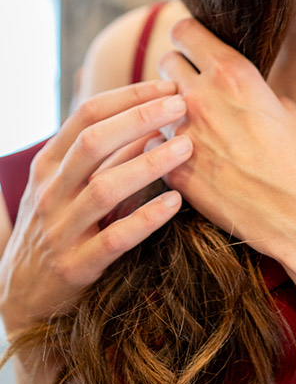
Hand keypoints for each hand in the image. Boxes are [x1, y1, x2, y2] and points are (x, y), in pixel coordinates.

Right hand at [0, 81, 193, 336]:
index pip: (86, 116)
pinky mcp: (76, 267)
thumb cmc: (58, 227)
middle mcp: (51, 192)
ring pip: (104, 188)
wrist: (22, 297)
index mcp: (49, 165)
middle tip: (181, 105)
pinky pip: (114, 239)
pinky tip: (175, 202)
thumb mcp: (72, 187)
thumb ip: (110, 158)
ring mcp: (61, 229)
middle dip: (139, 118)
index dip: (129, 97)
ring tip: (186, 148)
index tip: (167, 86)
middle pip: (93, 143)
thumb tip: (156, 125)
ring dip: (149, 164)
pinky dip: (146, 218)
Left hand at [157, 18, 295, 270]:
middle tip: (192, 88)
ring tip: (194, 129)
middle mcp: (202, 96)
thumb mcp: (285, 108)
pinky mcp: (175, 171)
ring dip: (170, 113)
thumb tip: (235, 84)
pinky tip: (187, 160)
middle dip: (177, 72)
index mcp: (233, 73)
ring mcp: (184, 134)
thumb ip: (252, 88)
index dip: (188, 38)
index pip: (185, 31)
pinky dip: (166, 150)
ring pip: (156, 107)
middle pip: (165, 62)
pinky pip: (154, 145)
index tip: (192, 47)